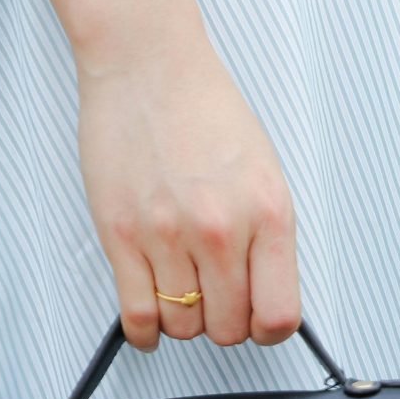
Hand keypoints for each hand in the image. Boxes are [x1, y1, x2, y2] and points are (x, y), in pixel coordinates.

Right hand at [72, 11, 302, 351]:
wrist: (148, 66)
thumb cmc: (206, 111)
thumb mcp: (265, 174)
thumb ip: (268, 238)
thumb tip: (265, 295)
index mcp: (268, 215)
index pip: (279, 314)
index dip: (268, 329)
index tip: (258, 322)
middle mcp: (221, 230)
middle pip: (229, 327)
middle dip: (225, 322)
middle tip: (216, 302)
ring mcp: (168, 235)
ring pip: (183, 326)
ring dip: (184, 322)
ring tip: (183, 295)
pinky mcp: (120, 235)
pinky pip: (136, 313)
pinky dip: (144, 331)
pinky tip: (149, 323)